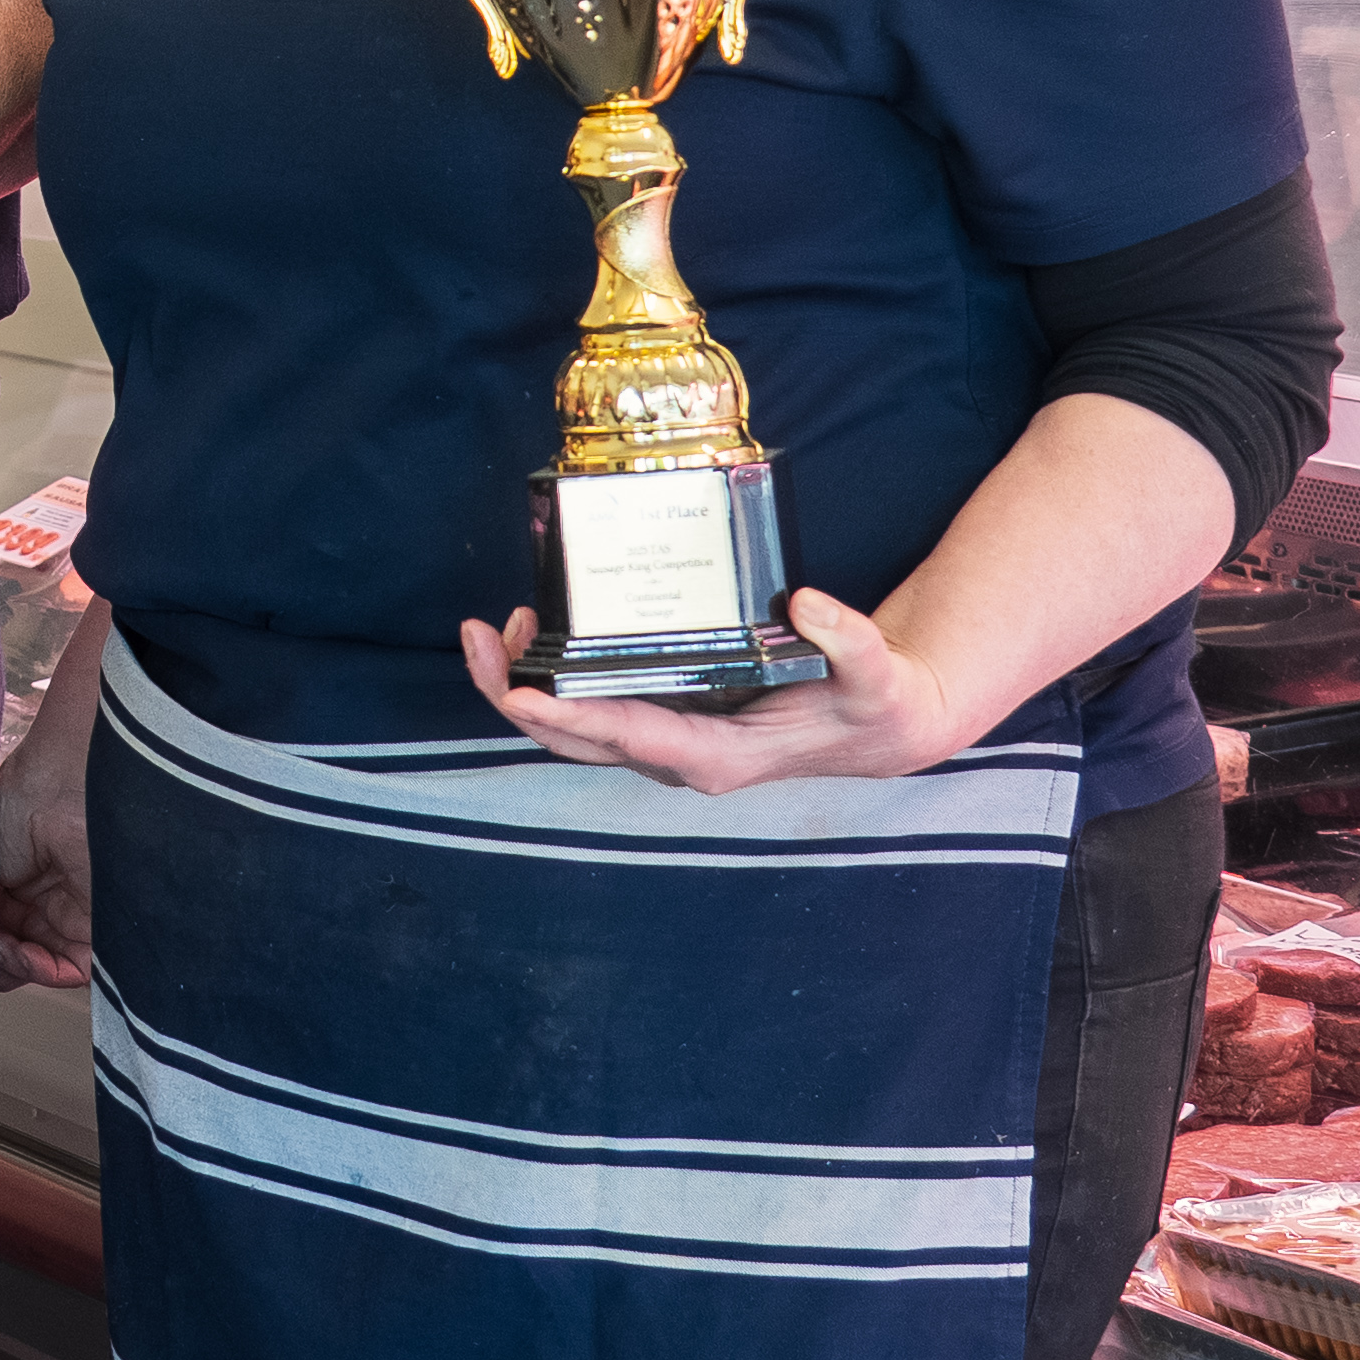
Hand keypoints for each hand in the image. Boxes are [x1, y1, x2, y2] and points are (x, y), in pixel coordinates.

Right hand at [0, 646, 101, 991]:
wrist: (58, 789)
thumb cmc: (16, 808)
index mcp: (11, 883)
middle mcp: (40, 901)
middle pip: (13, 956)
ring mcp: (69, 915)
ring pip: (39, 967)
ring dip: (12, 966)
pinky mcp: (97, 926)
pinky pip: (72, 969)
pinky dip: (42, 972)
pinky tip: (19, 950)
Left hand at [454, 585, 974, 793]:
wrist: (882, 727)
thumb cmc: (875, 703)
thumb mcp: (878, 675)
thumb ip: (853, 642)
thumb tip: (808, 603)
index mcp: (716, 755)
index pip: (626, 736)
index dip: (567, 716)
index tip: (515, 692)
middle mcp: (678, 756)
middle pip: (575, 739)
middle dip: (514, 694)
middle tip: (477, 637)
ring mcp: (666, 742)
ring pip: (574, 728)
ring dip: (522, 684)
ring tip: (493, 629)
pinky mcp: (666, 719)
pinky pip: (593, 707)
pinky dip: (555, 676)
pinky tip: (541, 630)